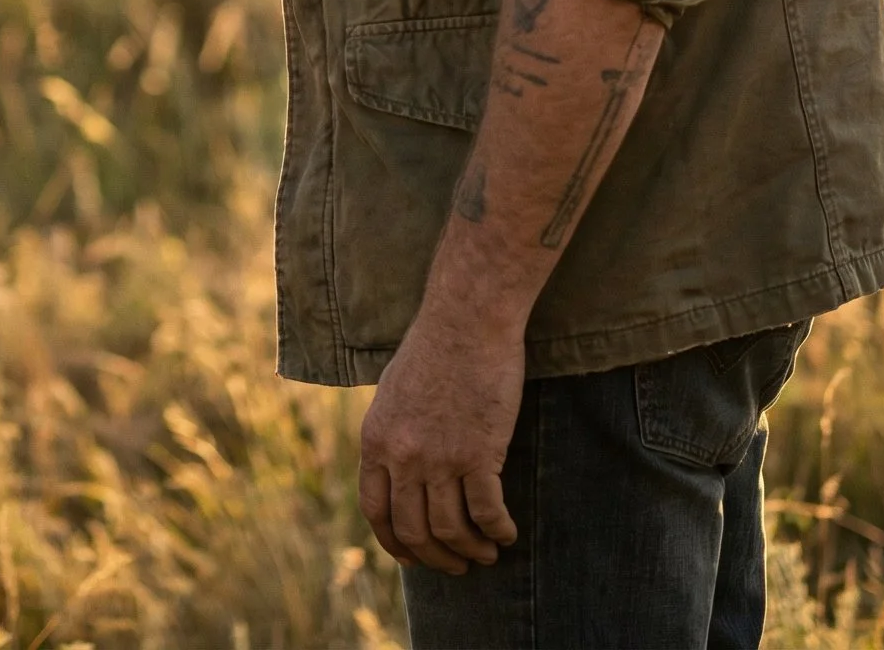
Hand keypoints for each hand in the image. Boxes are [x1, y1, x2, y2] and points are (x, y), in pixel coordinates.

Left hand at [358, 306, 523, 572]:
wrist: (467, 318)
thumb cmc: (435, 347)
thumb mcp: (393, 392)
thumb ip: (392, 435)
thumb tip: (396, 471)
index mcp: (376, 440)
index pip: (376, 511)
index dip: (394, 543)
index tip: (413, 559)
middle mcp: (402, 456)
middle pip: (414, 530)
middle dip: (437, 557)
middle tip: (457, 565)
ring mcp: (439, 457)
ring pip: (450, 530)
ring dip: (470, 550)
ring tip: (486, 553)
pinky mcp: (478, 453)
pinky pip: (486, 513)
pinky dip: (497, 531)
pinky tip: (507, 533)